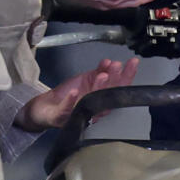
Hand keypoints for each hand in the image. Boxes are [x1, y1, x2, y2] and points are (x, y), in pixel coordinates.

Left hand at [16, 57, 139, 131]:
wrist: (45, 108)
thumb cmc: (68, 95)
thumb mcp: (86, 80)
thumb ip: (99, 72)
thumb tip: (111, 62)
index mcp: (102, 99)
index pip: (118, 87)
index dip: (127, 75)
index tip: (133, 63)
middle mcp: (94, 108)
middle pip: (108, 94)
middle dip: (114, 80)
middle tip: (117, 66)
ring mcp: (79, 113)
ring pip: (91, 101)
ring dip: (98, 88)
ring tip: (101, 75)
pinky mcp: (62, 117)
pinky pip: (67, 109)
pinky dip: (71, 101)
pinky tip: (75, 92)